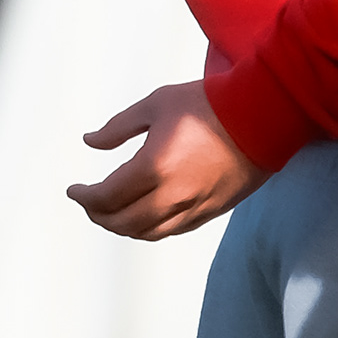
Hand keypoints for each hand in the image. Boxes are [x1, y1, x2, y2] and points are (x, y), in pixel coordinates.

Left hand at [70, 80, 261, 241]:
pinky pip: (173, 230)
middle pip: (123, 223)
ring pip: (147, 233)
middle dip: (99, 216)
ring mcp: (194, 207)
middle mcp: (172, 195)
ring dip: (123, 227)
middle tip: (89, 203)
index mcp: (153, 168)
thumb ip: (118, 127)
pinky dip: (150, 229)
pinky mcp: (212, 211)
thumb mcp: (155, 104)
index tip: (74, 190)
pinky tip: (143, 217)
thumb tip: (90, 141)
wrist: (263, 115)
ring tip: (111, 213)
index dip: (84, 198)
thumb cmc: (210, 104)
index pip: (107, 197)